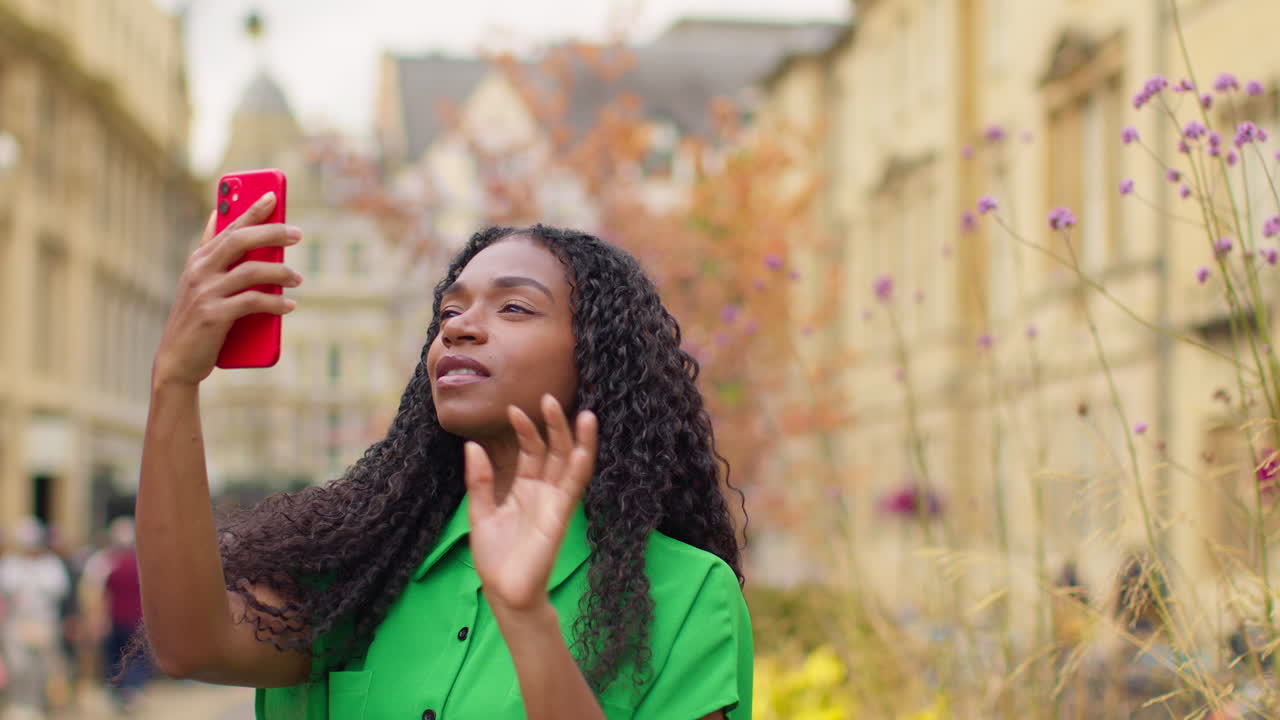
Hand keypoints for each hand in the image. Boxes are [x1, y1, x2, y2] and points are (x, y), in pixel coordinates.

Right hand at [152, 193, 302, 388]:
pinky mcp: (214, 316)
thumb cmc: (197, 319)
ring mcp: (205, 293)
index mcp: (199, 260)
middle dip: (272, 232)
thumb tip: (222, 218)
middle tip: (297, 233)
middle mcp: (200, 271)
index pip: (228, 227)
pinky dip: (275, 302)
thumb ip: (214, 255)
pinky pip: (252, 302)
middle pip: (241, 241)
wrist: (176, 360)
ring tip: (298, 278)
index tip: (272, 195)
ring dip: (280, 272)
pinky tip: (288, 305)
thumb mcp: (202, 284)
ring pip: (251, 271)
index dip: (250, 208)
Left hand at [466, 394, 597, 613]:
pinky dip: (580, 467)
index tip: (512, 409)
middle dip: (553, 425)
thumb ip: (480, 481)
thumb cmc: (495, 559)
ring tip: (582, 412)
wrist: (505, 593)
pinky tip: (583, 447)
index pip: (531, 452)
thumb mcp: (480, 514)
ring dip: (576, 440)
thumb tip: (473, 446)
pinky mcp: (560, 517)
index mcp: (525, 490)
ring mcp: (554, 503)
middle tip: (548, 398)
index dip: (525, 430)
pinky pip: (573, 488)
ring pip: (571, 464)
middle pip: (554, 451)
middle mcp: (544, 492)